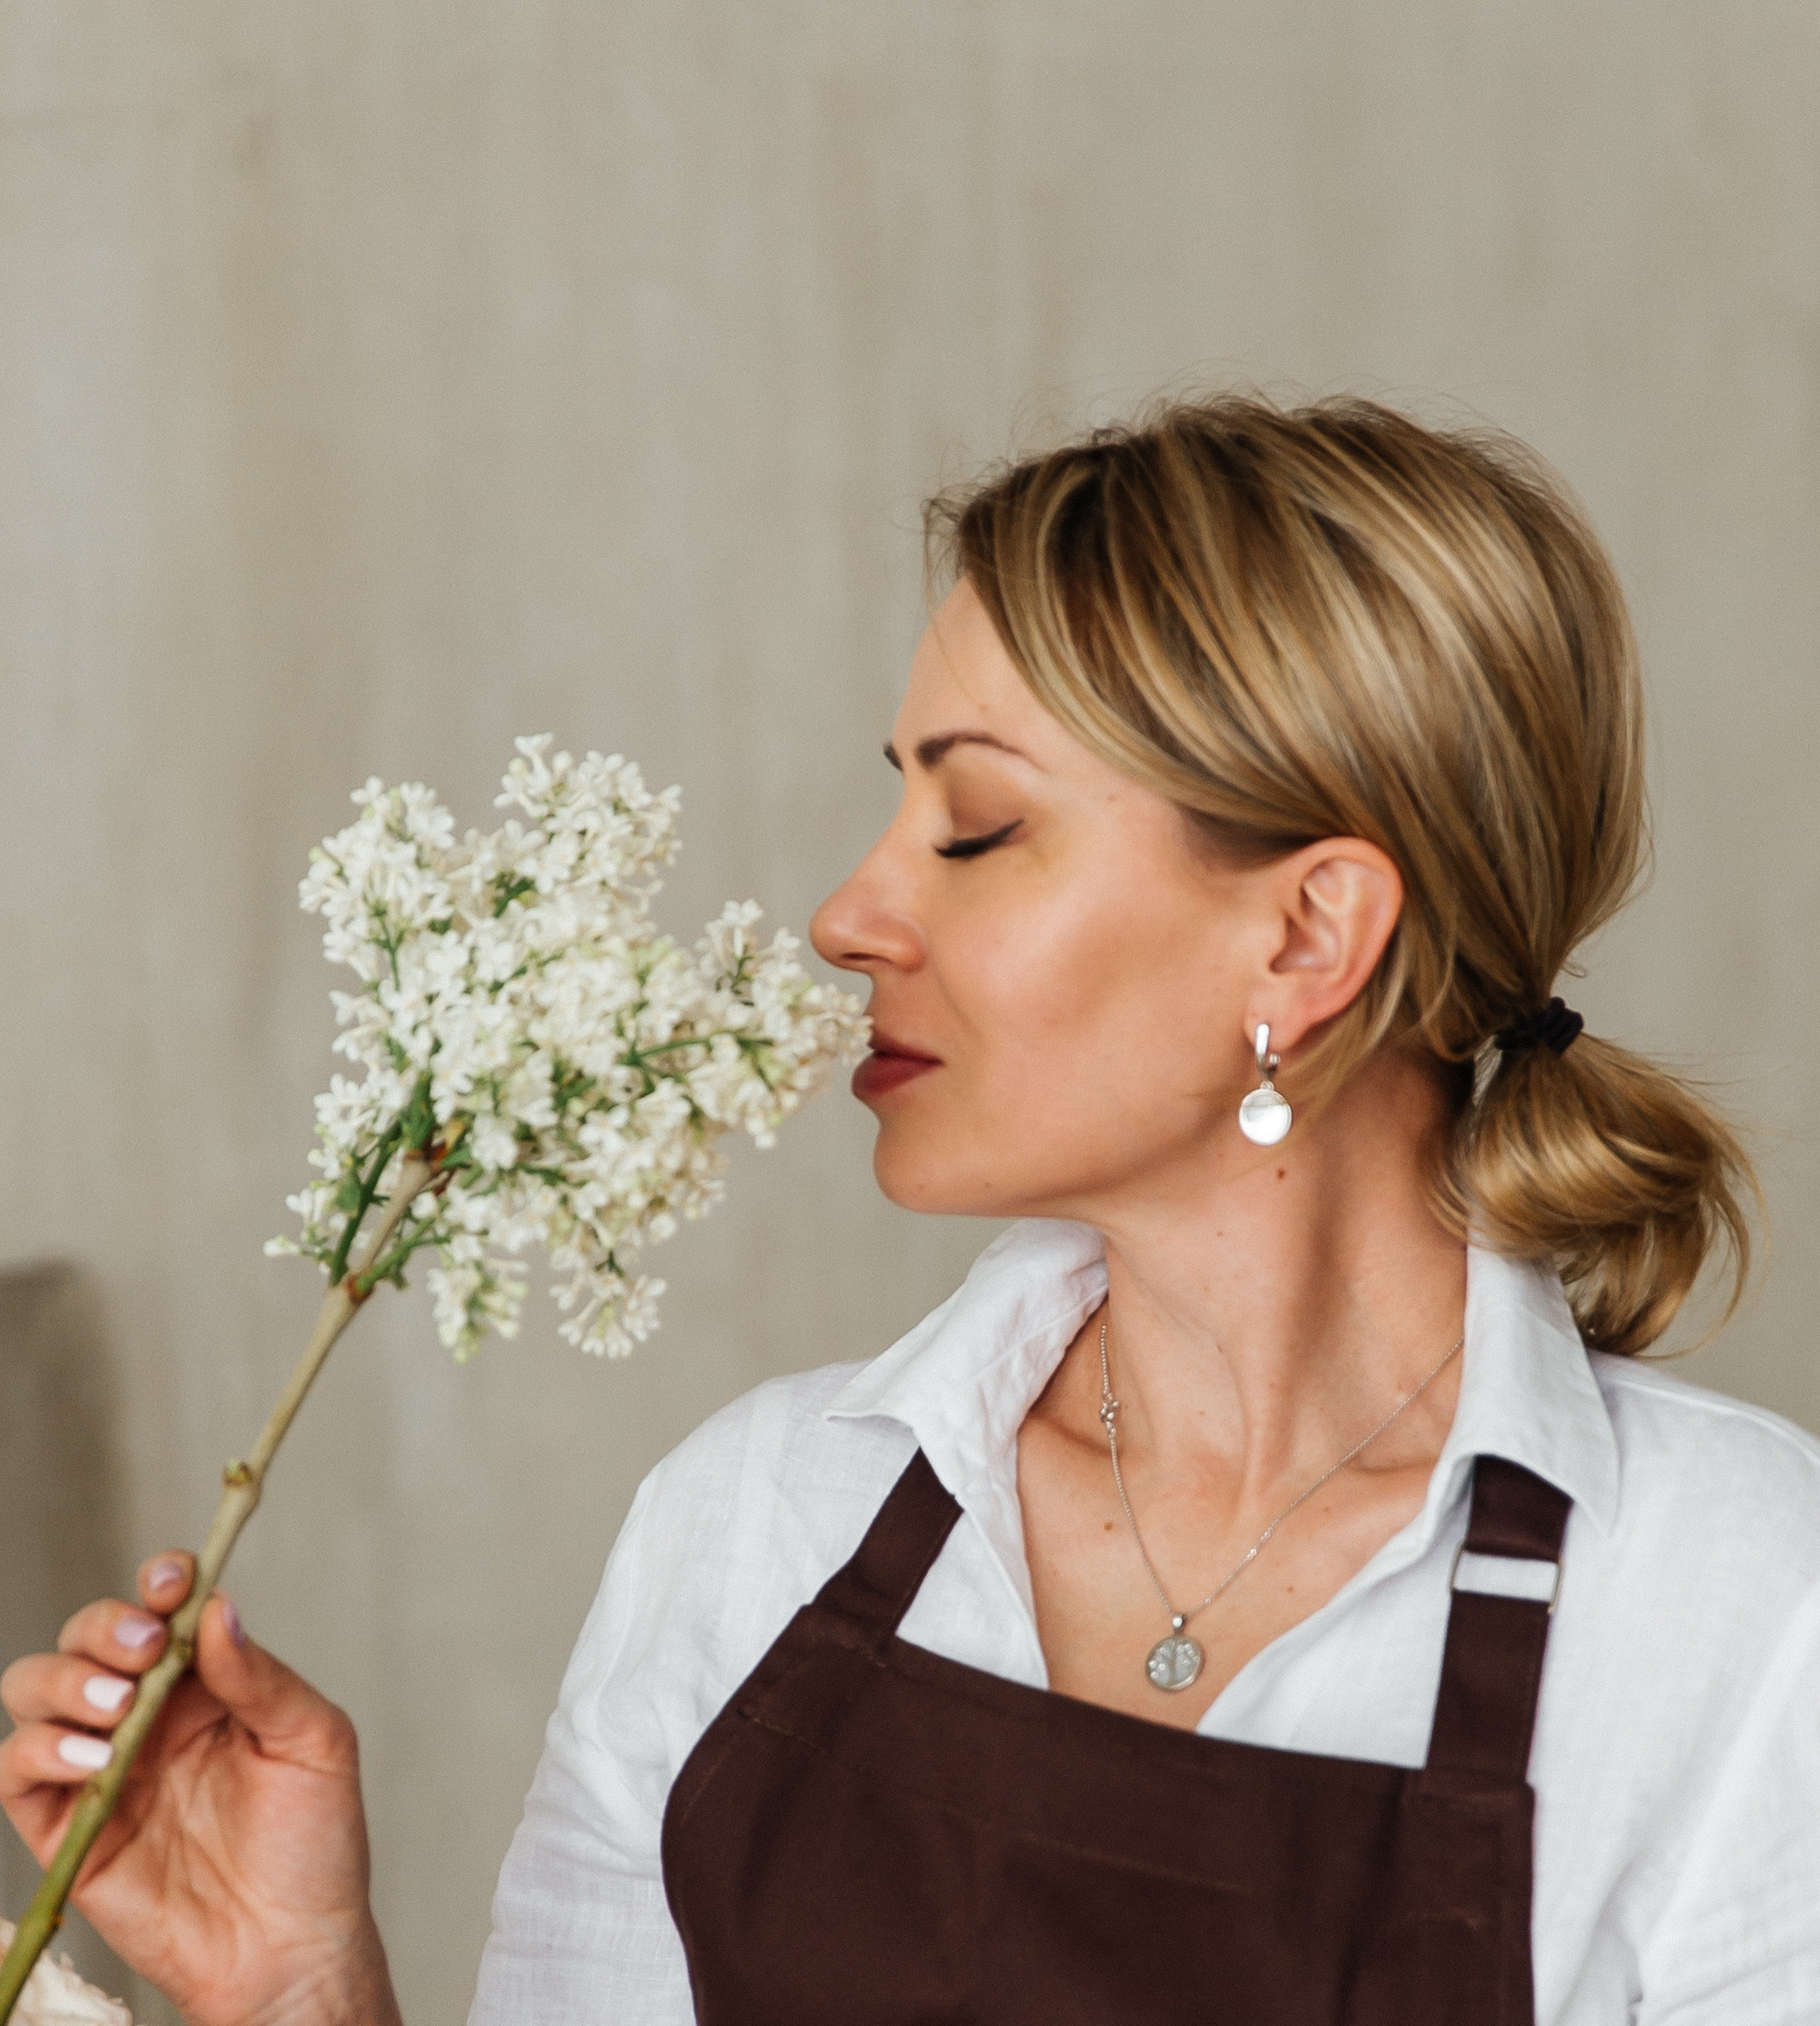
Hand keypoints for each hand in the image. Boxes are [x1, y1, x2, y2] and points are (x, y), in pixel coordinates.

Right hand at [1, 1555, 400, 2025]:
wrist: (290, 1946)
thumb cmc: (315, 1843)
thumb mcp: (314, 1742)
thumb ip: (261, 1677)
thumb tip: (216, 1609)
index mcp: (206, 1682)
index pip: (162, 1608)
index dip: (159, 1582)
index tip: (172, 1582)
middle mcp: (146, 1714)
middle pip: (87, 1637)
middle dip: (104, 1626)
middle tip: (143, 1648)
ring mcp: (102, 1768)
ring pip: (37, 1690)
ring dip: (66, 1681)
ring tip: (117, 1707)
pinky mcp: (68, 1829)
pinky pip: (19, 1772)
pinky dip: (41, 1750)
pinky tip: (95, 1760)